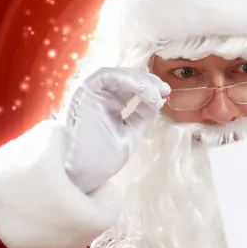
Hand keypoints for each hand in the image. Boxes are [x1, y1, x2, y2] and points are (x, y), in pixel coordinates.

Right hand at [62, 67, 170, 193]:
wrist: (80, 173)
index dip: (150, 88)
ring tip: (154, 94)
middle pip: (127, 78)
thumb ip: (143, 115)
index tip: (166, 94)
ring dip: (139, 80)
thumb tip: (159, 98)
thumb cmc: (101, 158)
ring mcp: (91, 91)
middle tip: (164, 91)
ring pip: (118, 74)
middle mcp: (100, 94)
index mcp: (110, 103)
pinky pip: (106, 75)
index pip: (132, 87)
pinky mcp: (84, 91)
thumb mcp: (130, 133)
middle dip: (148, 82)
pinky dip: (126, 79)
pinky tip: (142, 90)